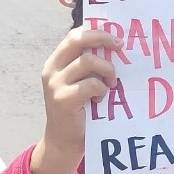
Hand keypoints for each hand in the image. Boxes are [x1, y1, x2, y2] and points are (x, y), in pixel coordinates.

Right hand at [30, 26, 121, 173]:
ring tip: (111, 84)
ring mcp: (55, 84)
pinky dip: (101, 89)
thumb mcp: (81, 83)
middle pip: (78, 39)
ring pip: (87, 61)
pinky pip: (90, 85)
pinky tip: (102, 98)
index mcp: (57, 61)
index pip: (75, 35)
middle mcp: (52, 69)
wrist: (63, 142)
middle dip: (102, 38)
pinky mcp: (63, 99)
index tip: (117, 38)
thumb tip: (119, 48)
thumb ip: (91, 67)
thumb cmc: (80, 110)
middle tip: (120, 46)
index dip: (97, 32)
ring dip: (107, 70)